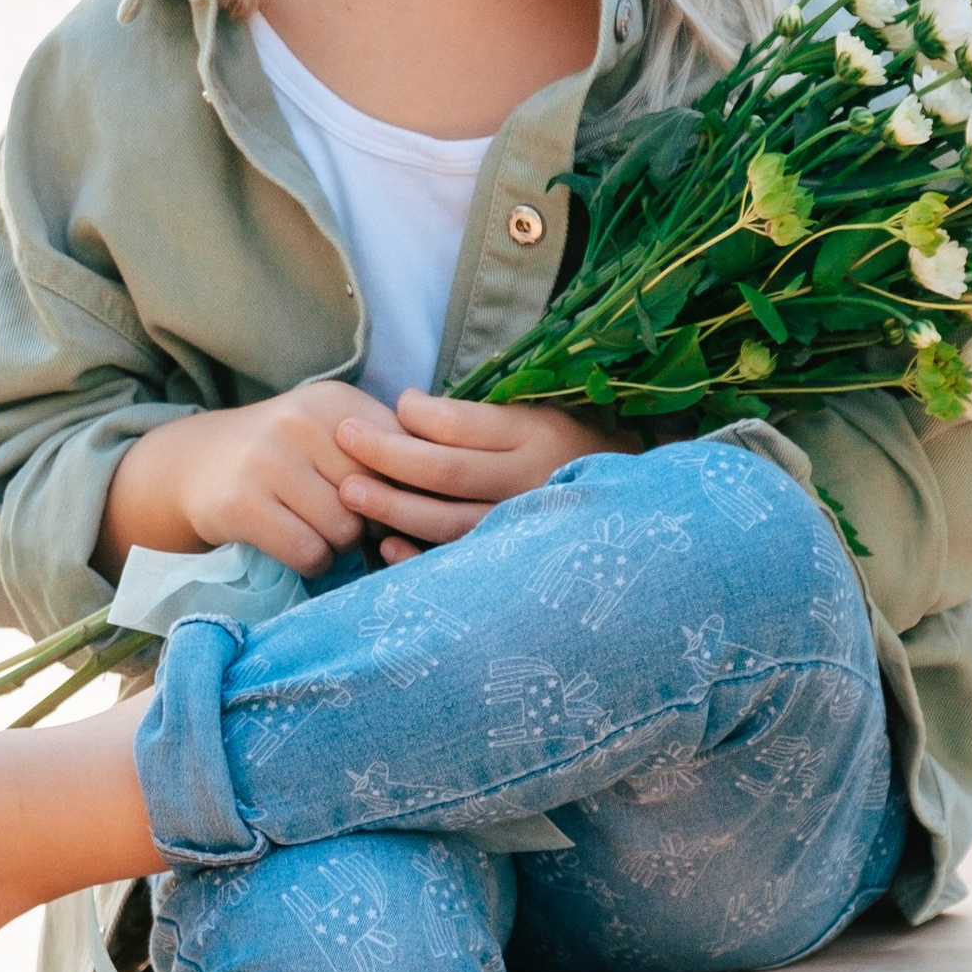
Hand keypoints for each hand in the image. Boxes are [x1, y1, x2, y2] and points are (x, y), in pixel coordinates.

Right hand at [101, 378, 414, 576]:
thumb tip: (444, 502)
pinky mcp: (242, 502)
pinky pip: (309, 552)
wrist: (196, 465)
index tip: (392, 505)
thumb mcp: (332, 436)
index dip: (405, 493)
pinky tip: (296, 544)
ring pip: (345, 529)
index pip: (404, 457)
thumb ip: (386, 453)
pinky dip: (312, 561)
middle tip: (347, 522)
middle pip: (377, 497)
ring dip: (339, 545)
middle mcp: (303, 421)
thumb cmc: (286, 458)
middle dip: (370, 522)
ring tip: (317, 530)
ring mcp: (269, 460)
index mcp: (337, 402)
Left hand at [330, 389, 622, 557]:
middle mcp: (529, 484)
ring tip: (349, 490)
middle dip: (386, 454)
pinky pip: (456, 565)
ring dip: (391, 506)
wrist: (627, 511)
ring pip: (444, 522)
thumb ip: (476, 417)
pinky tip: (385, 546)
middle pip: (444, 471)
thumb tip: (409, 407)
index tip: (397, 404)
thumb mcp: (535, 418)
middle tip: (345, 436)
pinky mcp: (511, 567)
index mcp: (537, 438)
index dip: (419, 415)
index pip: (462, 426)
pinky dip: (417, 558)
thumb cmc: (565, 452)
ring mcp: (521, 530)